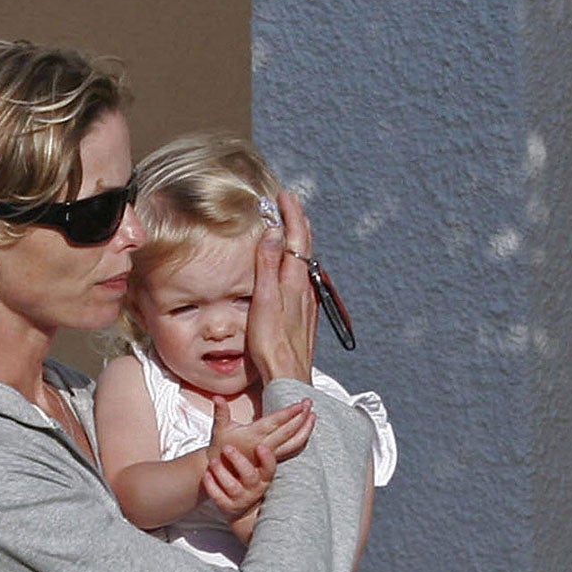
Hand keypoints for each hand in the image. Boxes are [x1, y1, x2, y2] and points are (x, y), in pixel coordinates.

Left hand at [201, 440, 275, 518]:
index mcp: (263, 475)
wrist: (241, 506)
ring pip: (233, 487)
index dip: (267, 457)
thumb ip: (252, 439)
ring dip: (221, 473)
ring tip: (212, 461)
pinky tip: (206, 475)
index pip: (270, 466)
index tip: (260, 446)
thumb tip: (225, 402)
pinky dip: (211, 486)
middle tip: (227, 448)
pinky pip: (219, 497)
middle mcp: (255, 488)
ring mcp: (241, 498)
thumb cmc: (246, 475)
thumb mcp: (252, 459)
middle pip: (250, 475)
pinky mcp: (228, 506)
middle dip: (238, 461)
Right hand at [206, 395, 310, 466]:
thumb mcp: (219, 429)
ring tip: (313, 415)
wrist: (221, 472)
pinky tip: (307, 430)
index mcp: (253, 435)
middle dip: (301, 416)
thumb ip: (220, 412)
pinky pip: (292, 450)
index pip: (276, 422)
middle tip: (309, 402)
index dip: (290, 413)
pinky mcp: (274, 460)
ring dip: (306, 429)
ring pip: (294, 443)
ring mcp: (271, 455)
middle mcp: (264, 446)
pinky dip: (302, 439)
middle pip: (289, 431)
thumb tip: (216, 398)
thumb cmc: (220, 448)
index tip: (301, 404)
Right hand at [244, 192, 317, 387]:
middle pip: (305, 247)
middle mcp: (305, 288)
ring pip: (305, 262)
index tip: (284, 195)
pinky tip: (294, 269)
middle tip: (289, 203)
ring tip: (292, 227)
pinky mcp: (305, 314)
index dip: (291, 214)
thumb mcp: (264, 301)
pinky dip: (298, 262)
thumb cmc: (272, 344)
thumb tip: (274, 232)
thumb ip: (267, 265)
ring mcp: (307, 302)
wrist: (288, 376)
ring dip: (299, 241)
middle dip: (297, 222)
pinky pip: (303, 277)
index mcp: (294, 281)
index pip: (297, 238)